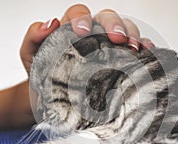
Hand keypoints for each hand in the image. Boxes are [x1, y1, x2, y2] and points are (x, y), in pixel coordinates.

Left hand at [20, 4, 154, 75]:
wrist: (54, 96)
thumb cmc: (44, 74)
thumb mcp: (31, 56)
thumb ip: (33, 38)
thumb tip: (50, 23)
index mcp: (71, 28)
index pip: (79, 12)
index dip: (81, 18)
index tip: (82, 32)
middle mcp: (93, 32)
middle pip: (107, 17)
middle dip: (113, 24)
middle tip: (117, 38)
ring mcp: (110, 45)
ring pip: (126, 28)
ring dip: (132, 35)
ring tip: (133, 48)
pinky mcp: (123, 58)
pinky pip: (138, 47)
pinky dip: (145, 47)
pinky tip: (146, 53)